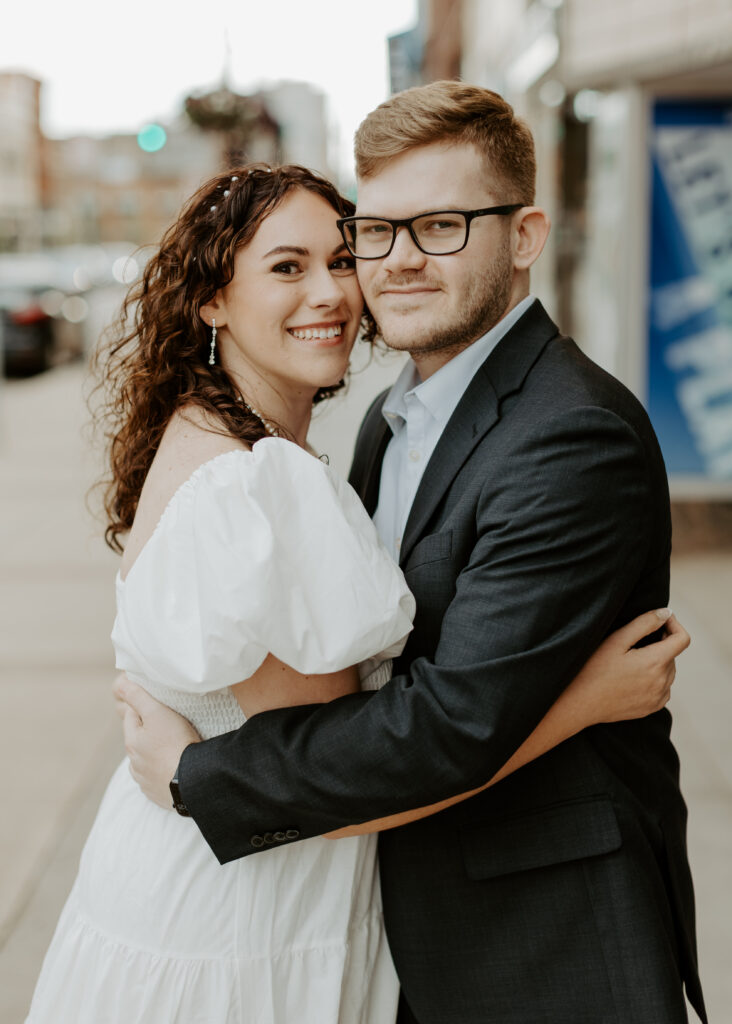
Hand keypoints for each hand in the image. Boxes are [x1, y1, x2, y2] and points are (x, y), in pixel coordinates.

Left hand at [113, 673, 200, 808]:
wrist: (194, 782)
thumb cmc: (175, 743)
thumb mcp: (157, 712)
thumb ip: (137, 696)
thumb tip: (118, 683)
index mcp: (132, 741)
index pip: (132, 715)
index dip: (144, 706)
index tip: (159, 704)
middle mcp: (134, 763)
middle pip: (139, 739)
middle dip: (150, 730)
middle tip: (171, 723)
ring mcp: (146, 781)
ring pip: (148, 760)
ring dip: (156, 753)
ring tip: (176, 746)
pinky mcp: (160, 795)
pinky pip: (159, 779)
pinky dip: (165, 772)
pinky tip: (177, 768)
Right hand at [568, 609, 689, 724]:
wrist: (580, 703)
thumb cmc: (593, 669)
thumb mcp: (616, 640)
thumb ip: (644, 624)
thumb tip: (666, 613)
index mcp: (655, 662)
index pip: (683, 639)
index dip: (674, 625)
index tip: (659, 620)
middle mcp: (662, 682)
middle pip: (673, 654)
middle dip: (660, 643)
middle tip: (635, 641)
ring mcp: (658, 697)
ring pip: (668, 671)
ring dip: (658, 661)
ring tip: (631, 660)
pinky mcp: (651, 708)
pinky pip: (662, 688)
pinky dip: (654, 679)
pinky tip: (633, 677)